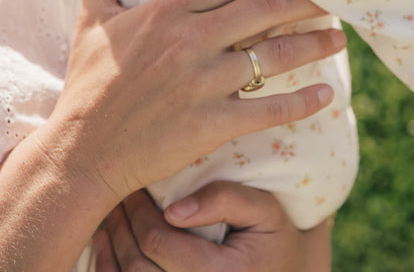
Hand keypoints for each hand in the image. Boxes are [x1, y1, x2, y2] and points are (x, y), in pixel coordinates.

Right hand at [51, 0, 344, 203]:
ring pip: (274, 54)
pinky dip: (302, 102)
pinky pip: (268, 108)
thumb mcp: (91, 15)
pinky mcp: (211, 123)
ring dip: (313, 45)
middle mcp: (190, 39)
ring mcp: (203, 82)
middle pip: (264, 8)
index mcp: (167, 10)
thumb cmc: (89, 80)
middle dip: (303, 0)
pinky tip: (326, 95)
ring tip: (339, 38)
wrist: (81, 150)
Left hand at [94, 185, 330, 270]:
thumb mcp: (262, 208)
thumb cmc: (272, 236)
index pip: (160, 243)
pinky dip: (112, 270)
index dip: (139, 213)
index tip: (134, 185)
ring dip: (112, 248)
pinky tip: (108, 246)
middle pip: (138, 266)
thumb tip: (173, 209)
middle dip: (122, 227)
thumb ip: (224, 200)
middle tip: (117, 195)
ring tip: (111, 217)